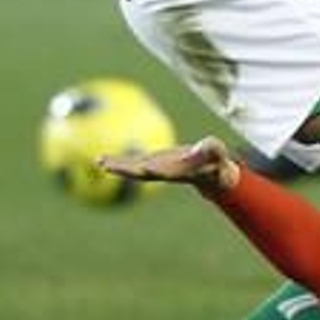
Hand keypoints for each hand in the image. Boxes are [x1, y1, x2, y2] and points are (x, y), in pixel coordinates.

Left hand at [97, 136, 240, 197]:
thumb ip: (213, 150)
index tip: (145, 167)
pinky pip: (132, 164)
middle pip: (143, 173)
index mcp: (181, 172)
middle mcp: (165, 173)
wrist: (210, 175)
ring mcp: (156, 170)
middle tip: (110, 167)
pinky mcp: (152, 166)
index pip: (167, 171)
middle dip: (128, 170)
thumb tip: (209, 143)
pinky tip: (102, 160)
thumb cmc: (217, 164)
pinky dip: (118, 162)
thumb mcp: (219, 155)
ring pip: (134, 170)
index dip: (157, 170)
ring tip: (100, 162)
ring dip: (118, 166)